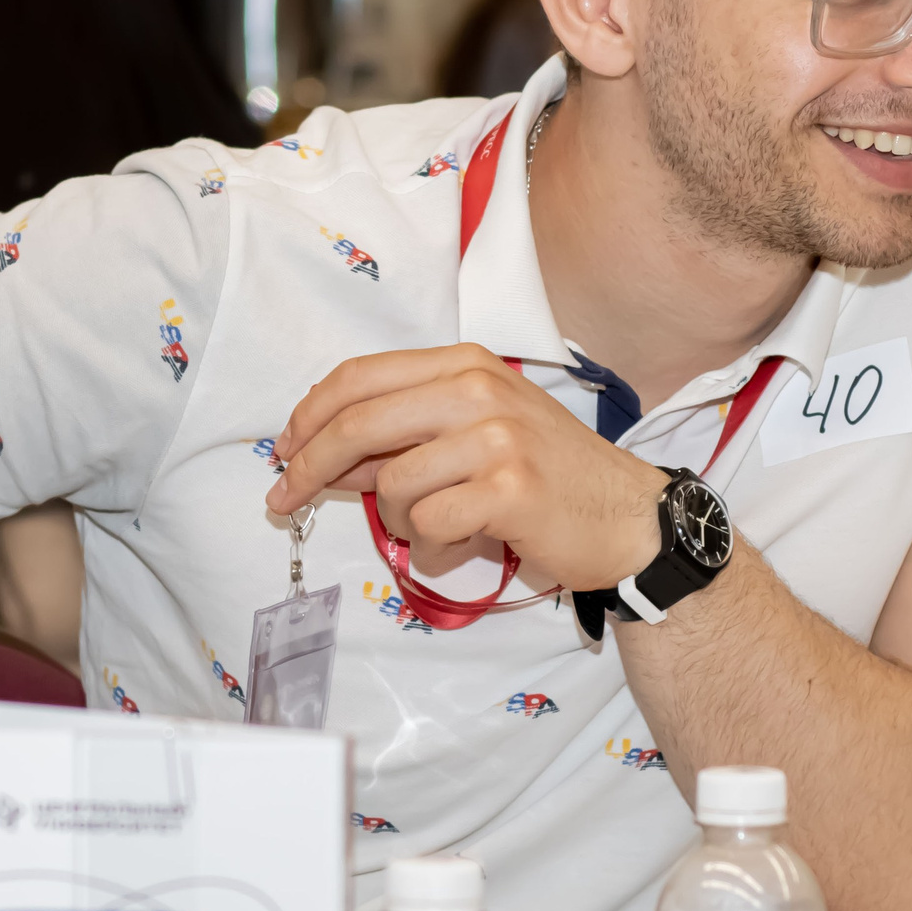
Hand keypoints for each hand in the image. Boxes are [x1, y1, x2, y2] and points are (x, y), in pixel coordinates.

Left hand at [266, 344, 665, 589]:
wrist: (628, 515)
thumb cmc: (549, 474)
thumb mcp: (477, 434)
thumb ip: (406, 435)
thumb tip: (325, 457)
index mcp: (466, 364)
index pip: (360, 377)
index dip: (310, 415)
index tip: (285, 450)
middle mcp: (479, 389)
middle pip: (358, 423)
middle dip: (309, 468)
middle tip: (283, 502)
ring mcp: (496, 437)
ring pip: (393, 484)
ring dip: (401, 520)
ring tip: (441, 526)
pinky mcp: (509, 487)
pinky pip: (430, 523)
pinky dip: (434, 546)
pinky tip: (465, 542)